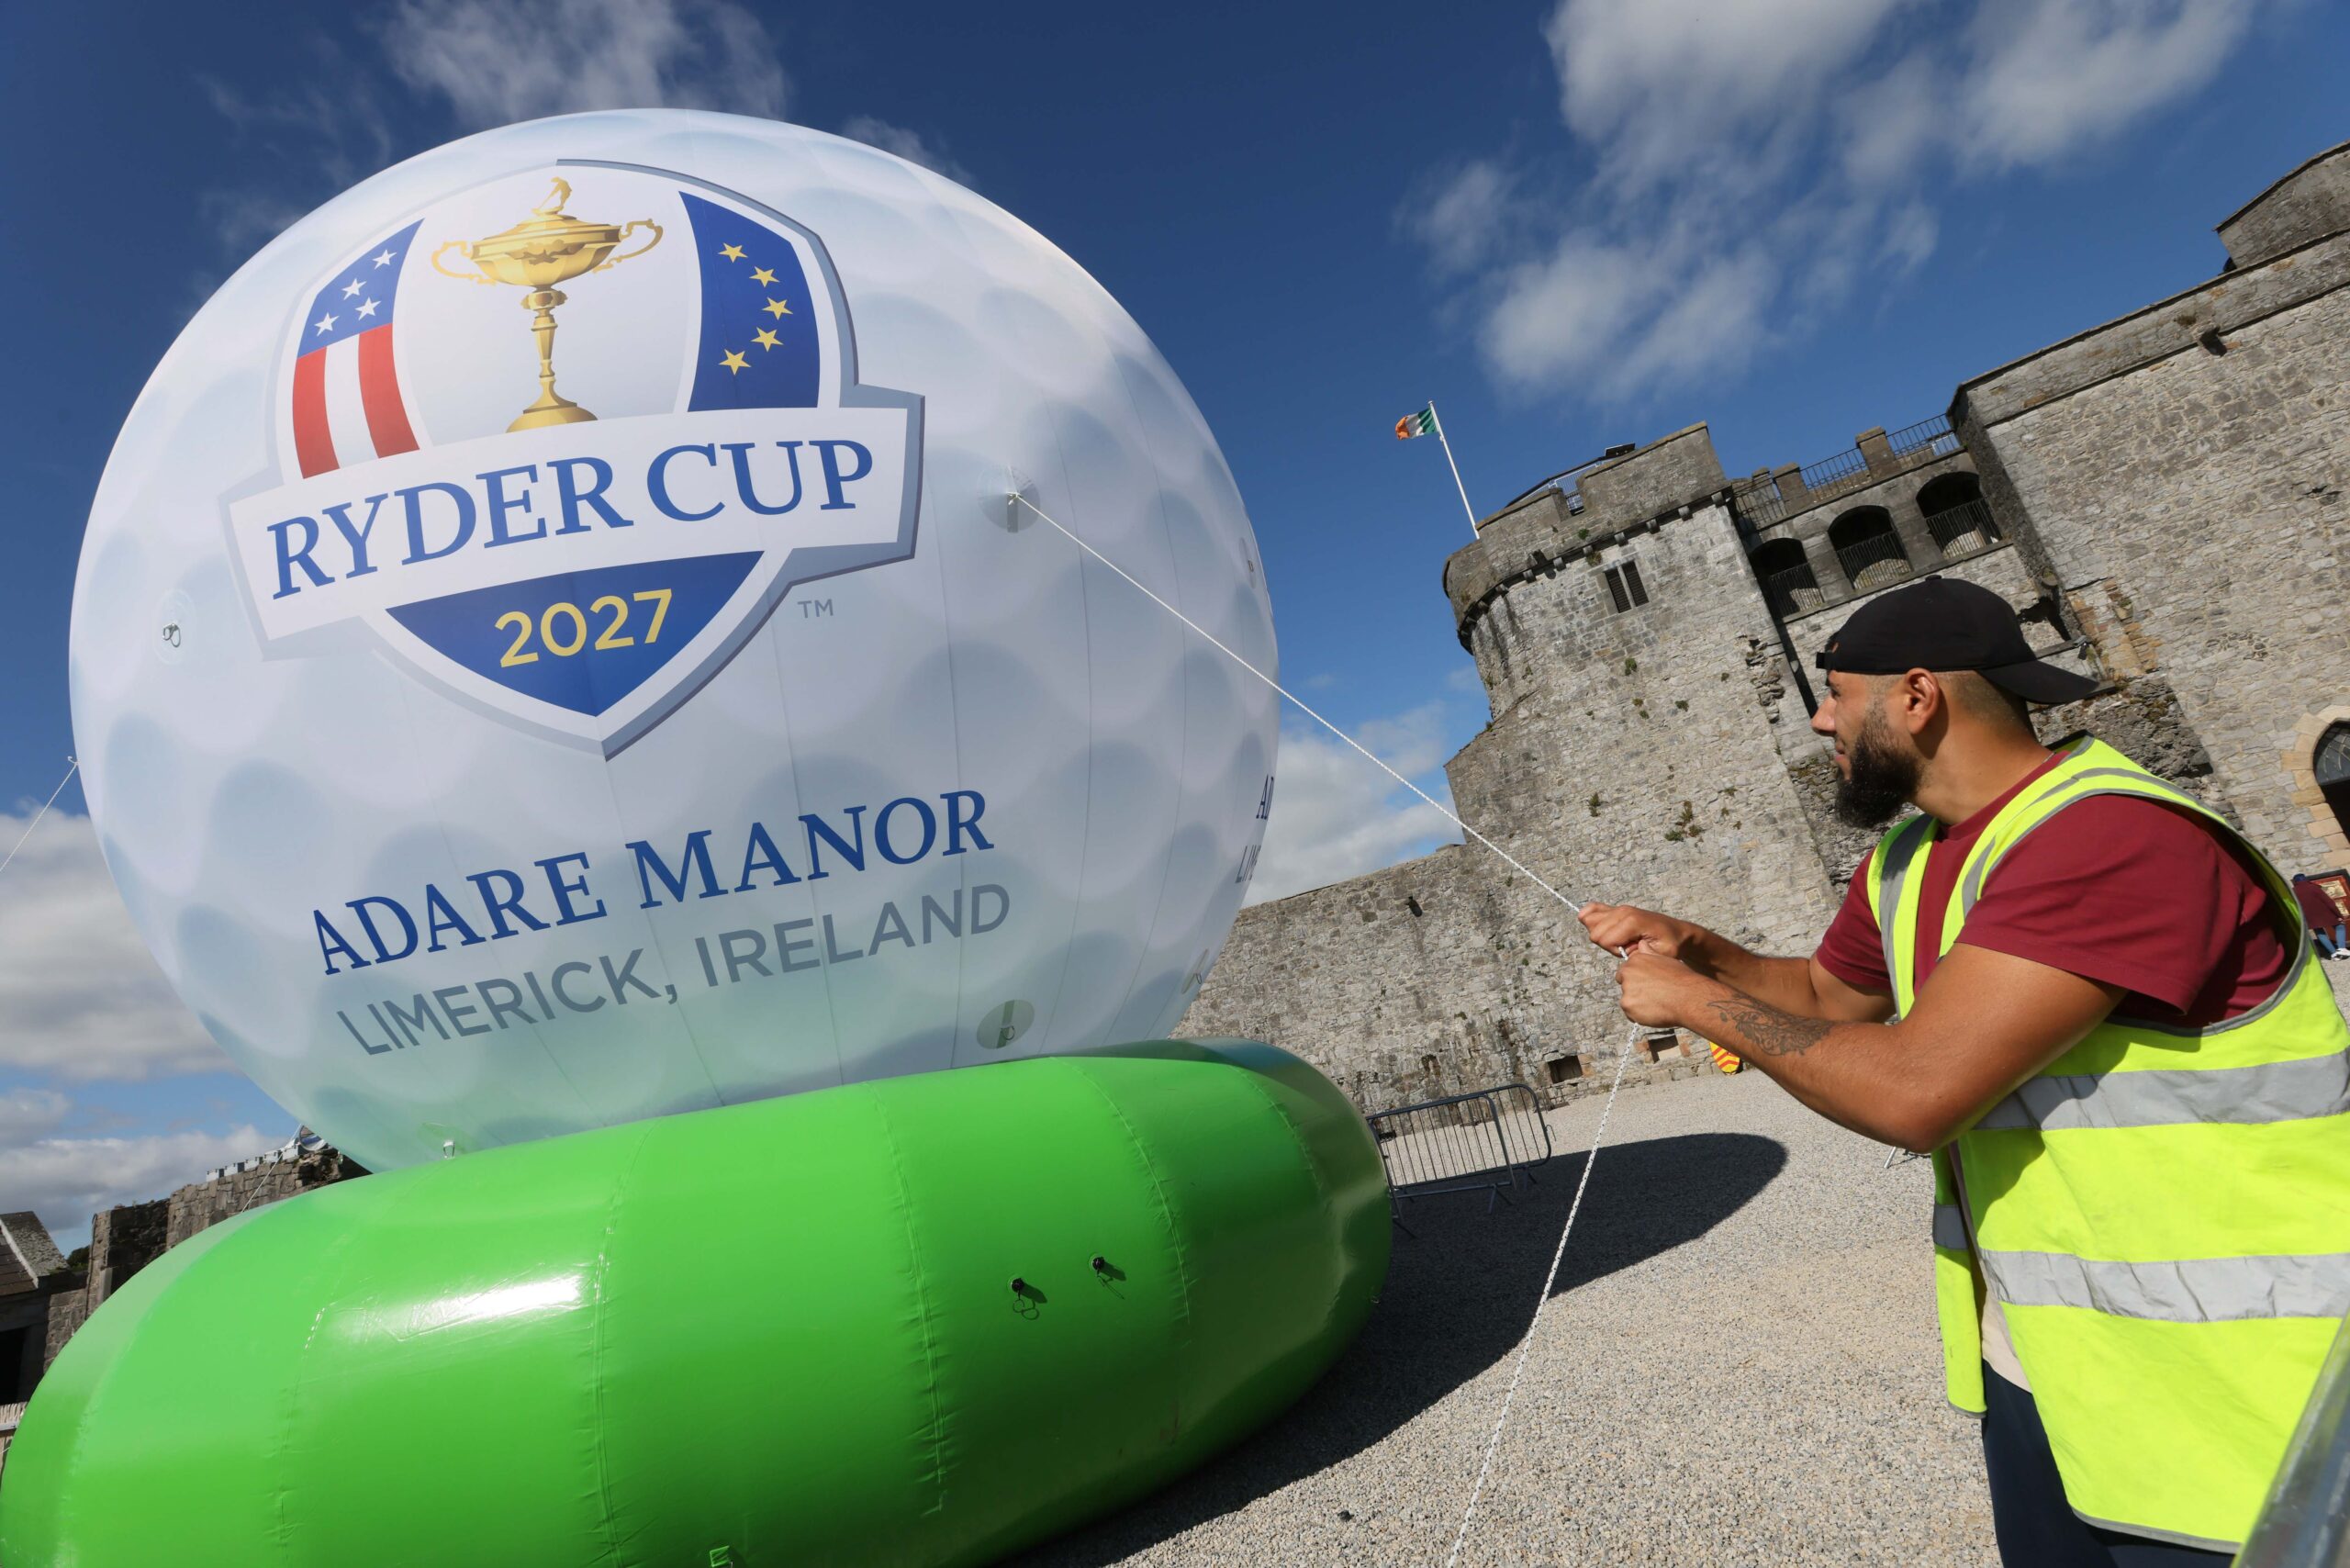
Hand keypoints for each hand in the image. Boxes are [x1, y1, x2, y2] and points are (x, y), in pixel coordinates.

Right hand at [1579, 902, 1696, 959]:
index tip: (1631, 951)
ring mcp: (1618, 908)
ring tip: (1620, 938)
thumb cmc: (1670, 944)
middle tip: (1627, 946)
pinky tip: (1601, 926)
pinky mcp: (1615, 909)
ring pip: (1589, 921)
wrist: (1677, 932)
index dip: (1615, 951)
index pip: (1604, 939)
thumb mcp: (1660, 953)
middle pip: (1595, 932)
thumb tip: (1622, 949)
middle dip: (1608, 945)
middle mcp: (1623, 911)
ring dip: (1601, 934)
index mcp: (1633, 921)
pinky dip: (1590, 917)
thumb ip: (1640, 953)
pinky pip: (1592, 909)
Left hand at [1613, 946, 1710, 1028]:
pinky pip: (1630, 1014)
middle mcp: (1627, 973)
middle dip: (1634, 991)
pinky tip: (1655, 1012)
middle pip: (1624, 985)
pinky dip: (1640, 1016)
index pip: (1625, 971)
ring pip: (1627, 1000)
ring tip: (1656, 1004)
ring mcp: (1626, 990)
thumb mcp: (1665, 959)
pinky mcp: (1628, 1006)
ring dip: (1638, 1004)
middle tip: (1652, 995)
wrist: (1688, 997)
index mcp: (1635, 961)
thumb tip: (1641, 944)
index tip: (1647, 984)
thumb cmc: (1681, 979)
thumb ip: (1649, 953)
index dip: (1636, 979)